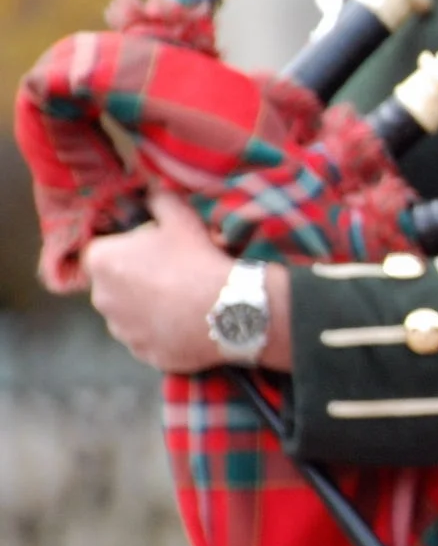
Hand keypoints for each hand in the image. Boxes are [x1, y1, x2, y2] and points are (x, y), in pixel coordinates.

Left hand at [82, 191, 290, 373]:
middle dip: (135, 279)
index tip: (157, 249)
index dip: (130, 248)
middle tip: (173, 273)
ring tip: (183, 299)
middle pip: (114, 284)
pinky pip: (148, 339)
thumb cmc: (199, 260)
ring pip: (129, 314)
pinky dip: (162, 332)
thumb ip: (159, 199)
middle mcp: (101, 299)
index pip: (104, 250)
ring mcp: (122, 330)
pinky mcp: (143, 353)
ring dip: (147, 307)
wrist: (229, 310)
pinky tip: (187, 321)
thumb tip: (153, 191)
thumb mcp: (181, 217)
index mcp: (101, 261)